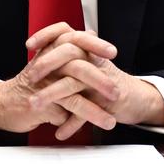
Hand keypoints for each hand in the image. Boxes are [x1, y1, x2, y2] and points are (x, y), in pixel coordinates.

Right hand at [0, 25, 118, 135]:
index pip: (74, 38)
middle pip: (76, 65)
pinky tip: (89, 128)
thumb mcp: (50, 60)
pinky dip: (78, 123)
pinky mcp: (38, 103)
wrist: (4, 102)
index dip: (94, 44)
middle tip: (115, 91)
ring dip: (93, 108)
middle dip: (99, 79)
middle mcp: (47, 63)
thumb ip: (71, 49)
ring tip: (109, 120)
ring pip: (71, 92)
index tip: (112, 52)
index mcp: (52, 49)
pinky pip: (62, 113)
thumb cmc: (31, 83)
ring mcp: (43, 83)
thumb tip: (92, 34)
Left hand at [26, 23, 163, 137]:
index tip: (29, 46)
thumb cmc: (105, 79)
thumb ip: (67, 55)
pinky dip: (71, 123)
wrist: (134, 97)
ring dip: (51, 94)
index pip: (65, 31)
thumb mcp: (87, 62)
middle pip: (68, 52)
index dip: (46, 35)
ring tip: (35, 105)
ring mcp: (99, 78)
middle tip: (31, 76)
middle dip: (46, 64)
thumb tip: (42, 47)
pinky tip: (60, 131)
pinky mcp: (106, 100)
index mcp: (86, 48)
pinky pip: (85, 111)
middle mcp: (93, 59)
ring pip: (73, 82)